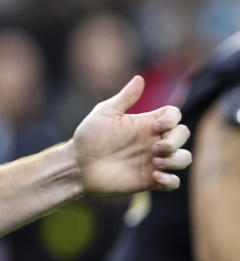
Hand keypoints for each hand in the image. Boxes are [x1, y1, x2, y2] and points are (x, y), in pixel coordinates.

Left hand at [73, 75, 190, 195]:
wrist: (77, 165)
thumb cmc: (88, 137)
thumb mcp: (105, 113)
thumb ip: (125, 98)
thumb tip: (140, 78)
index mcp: (145, 124)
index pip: (174, 116)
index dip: (173, 119)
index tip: (155, 126)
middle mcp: (152, 141)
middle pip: (184, 135)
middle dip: (176, 141)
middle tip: (154, 148)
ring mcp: (152, 161)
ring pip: (184, 158)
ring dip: (177, 160)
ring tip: (156, 163)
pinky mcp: (149, 180)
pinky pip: (173, 183)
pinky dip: (171, 181)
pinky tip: (155, 177)